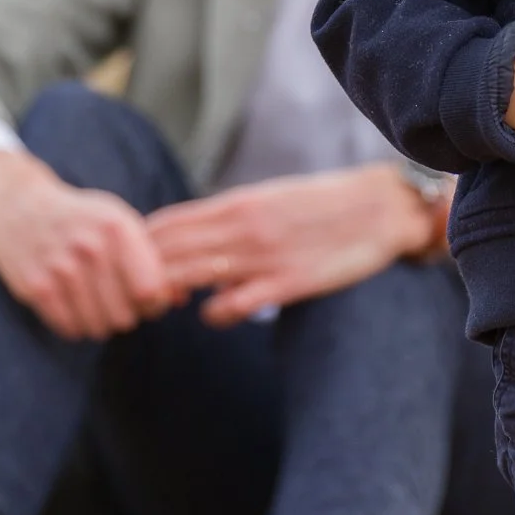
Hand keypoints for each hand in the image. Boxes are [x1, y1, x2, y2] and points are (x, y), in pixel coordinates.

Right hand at [0, 149, 172, 340]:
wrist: (18, 204)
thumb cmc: (81, 218)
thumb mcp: (118, 222)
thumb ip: (152, 258)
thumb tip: (182, 298)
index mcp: (118, 227)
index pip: (151, 290)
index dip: (154, 303)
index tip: (147, 299)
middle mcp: (91, 246)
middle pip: (126, 315)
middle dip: (127, 315)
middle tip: (116, 301)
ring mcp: (60, 267)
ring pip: (98, 326)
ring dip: (100, 323)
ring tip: (95, 302)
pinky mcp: (35, 286)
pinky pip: (69, 328)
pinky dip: (75, 325)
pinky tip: (72, 305)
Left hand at [146, 163, 432, 326]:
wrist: (381, 208)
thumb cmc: (323, 205)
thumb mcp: (269, 198)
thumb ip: (230, 216)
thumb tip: (192, 235)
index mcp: (237, 202)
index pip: (163, 225)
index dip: (136, 250)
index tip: (134, 268)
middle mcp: (242, 226)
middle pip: (165, 253)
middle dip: (139, 277)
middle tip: (139, 296)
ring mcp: (262, 256)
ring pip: (186, 277)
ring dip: (166, 296)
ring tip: (168, 305)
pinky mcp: (287, 283)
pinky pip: (230, 307)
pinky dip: (213, 315)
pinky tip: (221, 312)